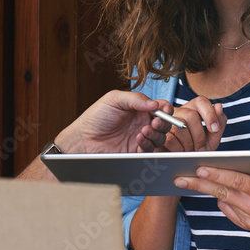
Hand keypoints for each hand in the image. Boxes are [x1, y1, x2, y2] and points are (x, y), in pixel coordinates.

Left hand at [54, 90, 172, 153]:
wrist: (83, 139)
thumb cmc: (95, 117)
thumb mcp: (114, 99)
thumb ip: (136, 98)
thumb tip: (156, 104)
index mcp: (138, 108)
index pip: (160, 107)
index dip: (165, 108)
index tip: (164, 110)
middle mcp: (141, 122)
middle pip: (164, 123)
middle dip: (164, 122)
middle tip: (156, 121)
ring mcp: (139, 137)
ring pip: (160, 137)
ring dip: (156, 133)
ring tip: (144, 130)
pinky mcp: (136, 151)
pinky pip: (150, 149)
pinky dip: (148, 143)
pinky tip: (139, 138)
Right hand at [158, 96, 226, 152]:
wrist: (183, 163)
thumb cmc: (198, 149)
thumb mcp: (213, 137)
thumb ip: (219, 122)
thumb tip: (219, 106)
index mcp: (193, 109)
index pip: (201, 101)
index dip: (209, 114)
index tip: (214, 129)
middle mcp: (179, 111)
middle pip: (191, 115)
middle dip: (199, 135)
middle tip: (202, 149)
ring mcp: (167, 121)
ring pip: (180, 127)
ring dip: (189, 144)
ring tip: (190, 152)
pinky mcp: (158, 133)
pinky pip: (170, 138)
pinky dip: (179, 148)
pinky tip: (181, 152)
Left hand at [172, 149, 249, 242]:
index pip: (236, 181)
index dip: (217, 174)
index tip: (199, 167)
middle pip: (223, 193)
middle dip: (200, 184)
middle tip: (179, 177)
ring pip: (223, 202)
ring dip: (206, 191)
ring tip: (187, 180)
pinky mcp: (249, 227)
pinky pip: (228, 211)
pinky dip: (221, 200)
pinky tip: (212, 190)